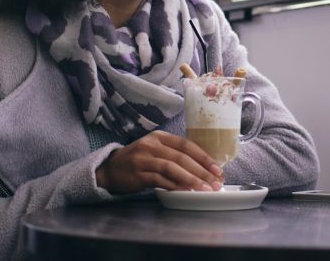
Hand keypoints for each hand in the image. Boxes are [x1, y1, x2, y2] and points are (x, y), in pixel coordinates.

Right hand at [95, 131, 223, 193]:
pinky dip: (174, 186)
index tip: (218, 169)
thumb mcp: (156, 150)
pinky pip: (160, 180)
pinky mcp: (138, 173)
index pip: (187, 145)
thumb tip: (202, 168)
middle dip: (202, 171)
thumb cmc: (139, 161)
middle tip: (216, 182)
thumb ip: (174, 155)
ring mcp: (144, 158)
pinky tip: (185, 192)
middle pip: (182, 157)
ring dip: (191, 179)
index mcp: (160, 136)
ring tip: (204, 189)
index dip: (204, 157)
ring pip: (172, 167)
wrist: (110, 169)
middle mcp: (152, 144)